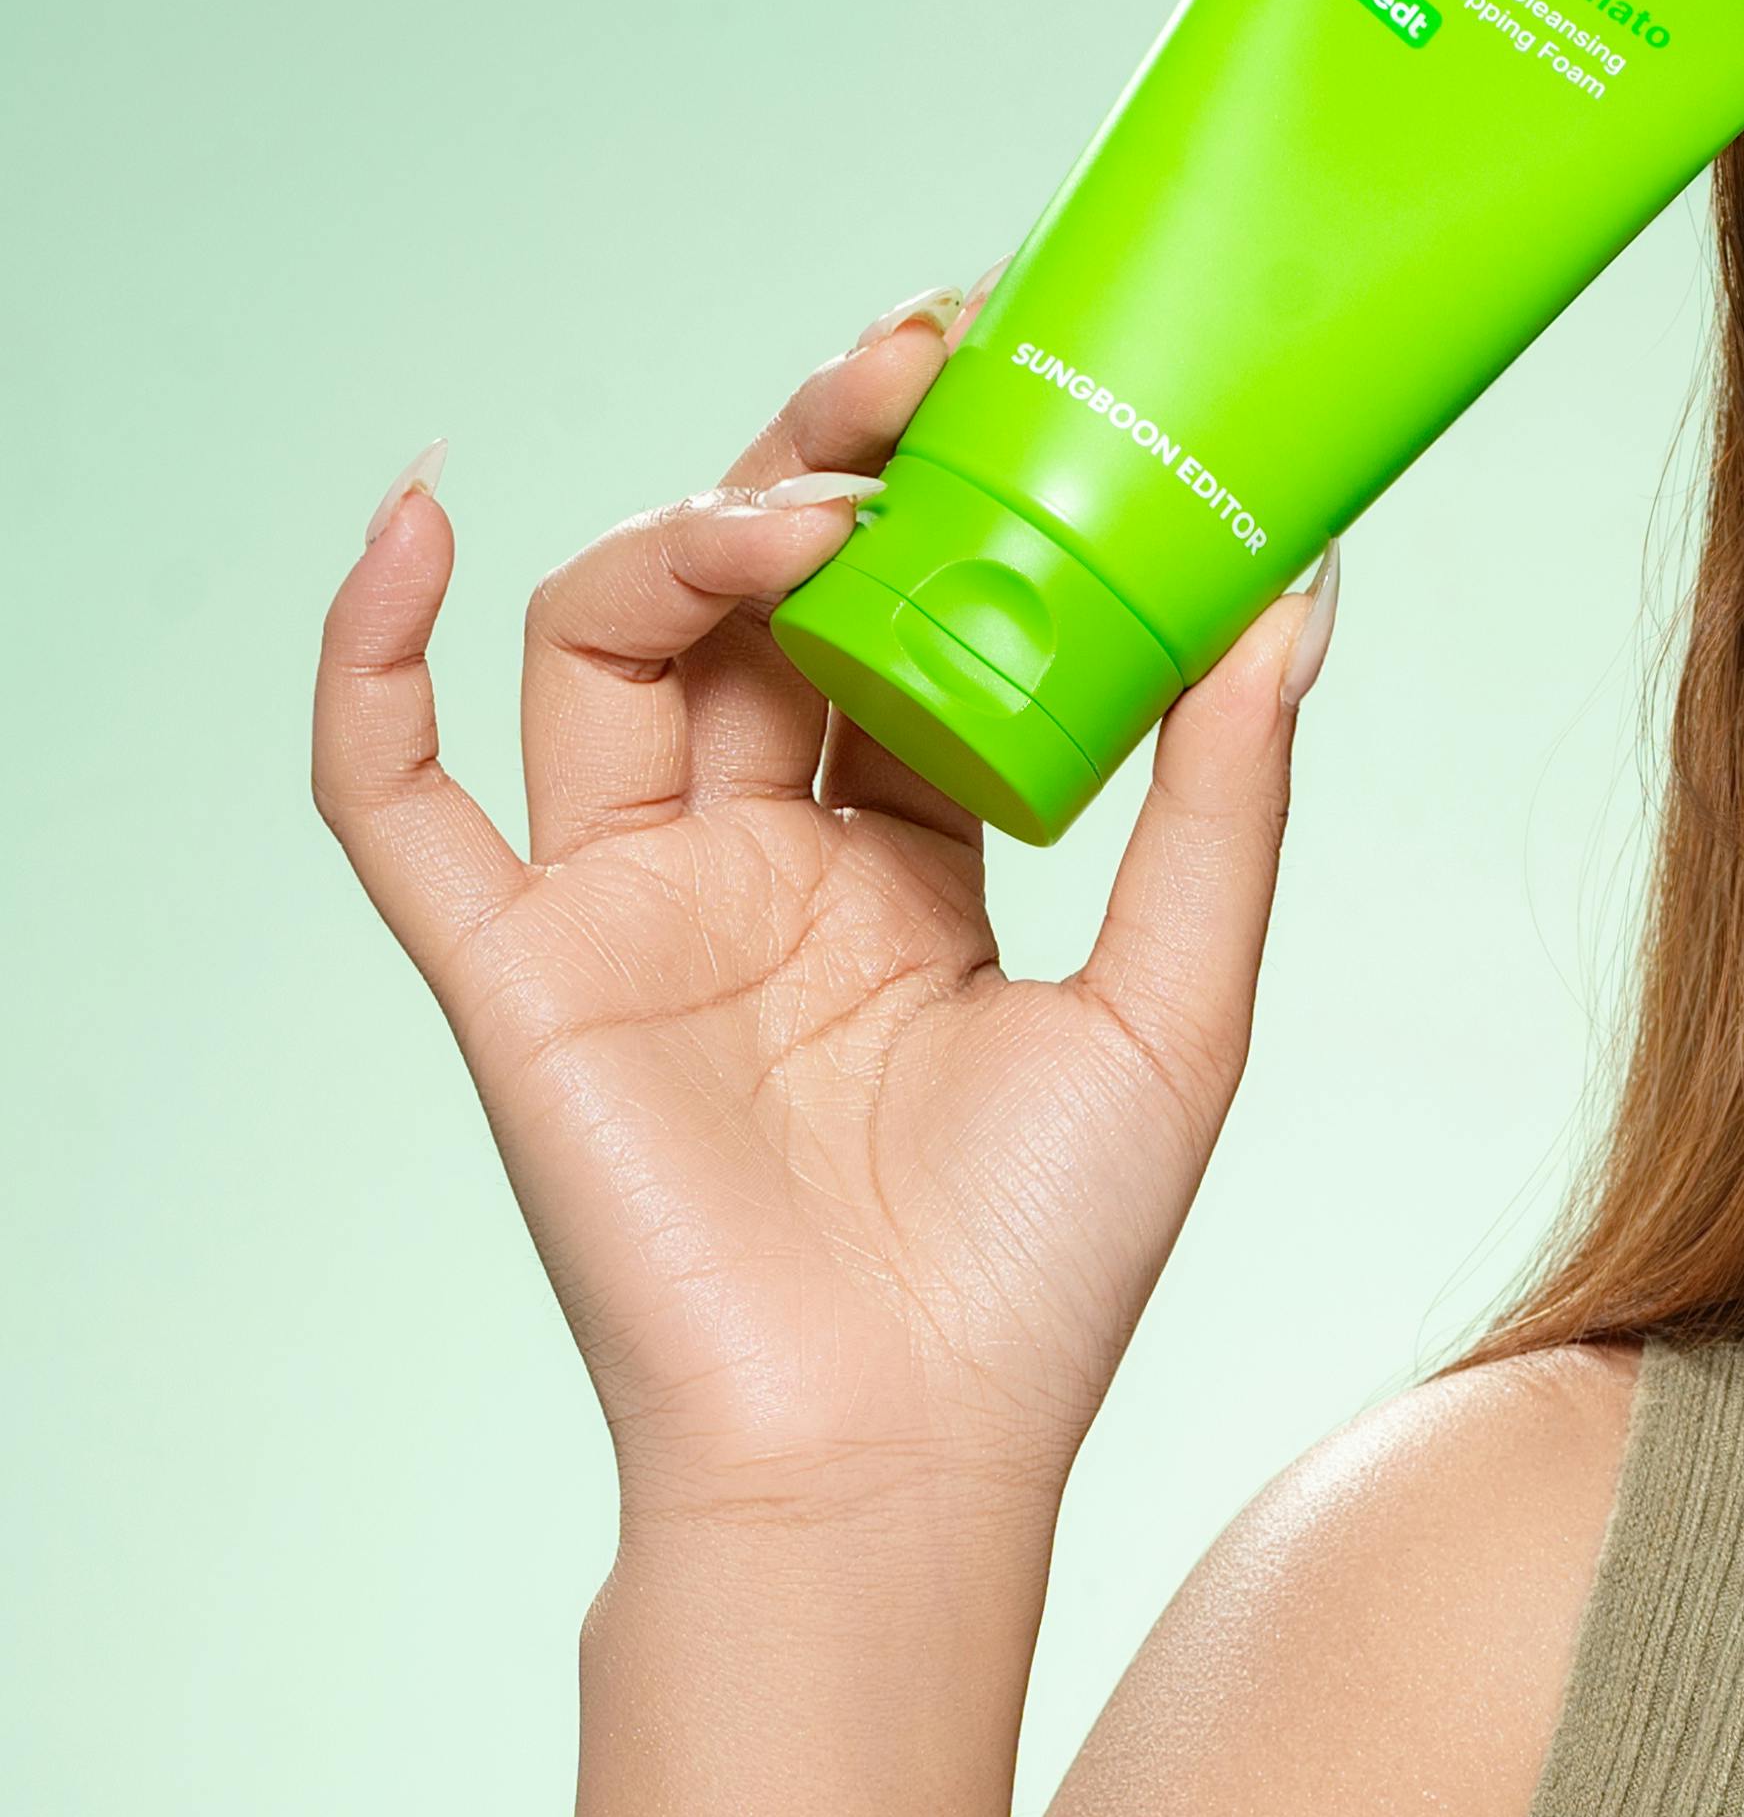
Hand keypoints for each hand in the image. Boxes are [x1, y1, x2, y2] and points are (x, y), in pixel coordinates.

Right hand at [313, 298, 1337, 1537]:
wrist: (897, 1457)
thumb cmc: (1038, 1275)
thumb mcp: (1179, 1005)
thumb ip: (1223, 797)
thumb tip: (1300, 588)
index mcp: (906, 864)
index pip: (907, 622)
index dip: (948, 490)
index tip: (1016, 359)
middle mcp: (760, 862)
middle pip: (759, 594)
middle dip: (830, 463)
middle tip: (919, 363)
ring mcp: (630, 907)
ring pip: (612, 642)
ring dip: (695, 532)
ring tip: (810, 511)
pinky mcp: (518, 971)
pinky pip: (391, 795)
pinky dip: (369, 654)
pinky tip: (420, 519)